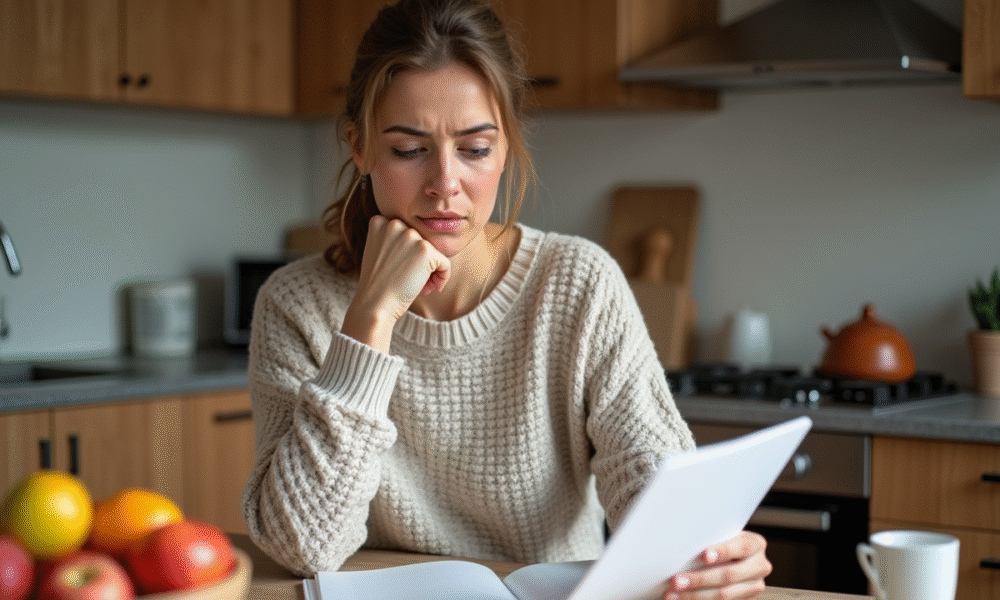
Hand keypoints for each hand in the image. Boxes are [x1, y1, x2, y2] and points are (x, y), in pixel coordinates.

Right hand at [341, 215, 450, 351]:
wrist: (374, 305)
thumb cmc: (377, 284)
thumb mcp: (378, 252)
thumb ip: (393, 239)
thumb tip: (419, 240)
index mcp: (380, 222)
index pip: (407, 235)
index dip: (408, 255)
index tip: (401, 271)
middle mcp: (395, 224)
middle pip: (421, 242)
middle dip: (420, 263)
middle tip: (409, 281)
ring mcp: (410, 235)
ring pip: (434, 253)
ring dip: (431, 272)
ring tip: (419, 287)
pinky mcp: (425, 250)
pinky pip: (445, 264)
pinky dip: (442, 278)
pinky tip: (427, 290)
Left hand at [664, 531, 770, 599]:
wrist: (729, 558)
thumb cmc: (718, 542)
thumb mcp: (719, 536)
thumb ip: (709, 539)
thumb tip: (682, 545)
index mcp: (756, 544)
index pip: (743, 546)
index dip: (723, 551)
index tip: (704, 556)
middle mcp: (760, 566)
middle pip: (730, 575)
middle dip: (700, 579)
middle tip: (677, 581)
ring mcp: (755, 586)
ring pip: (725, 595)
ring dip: (695, 596)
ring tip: (674, 594)